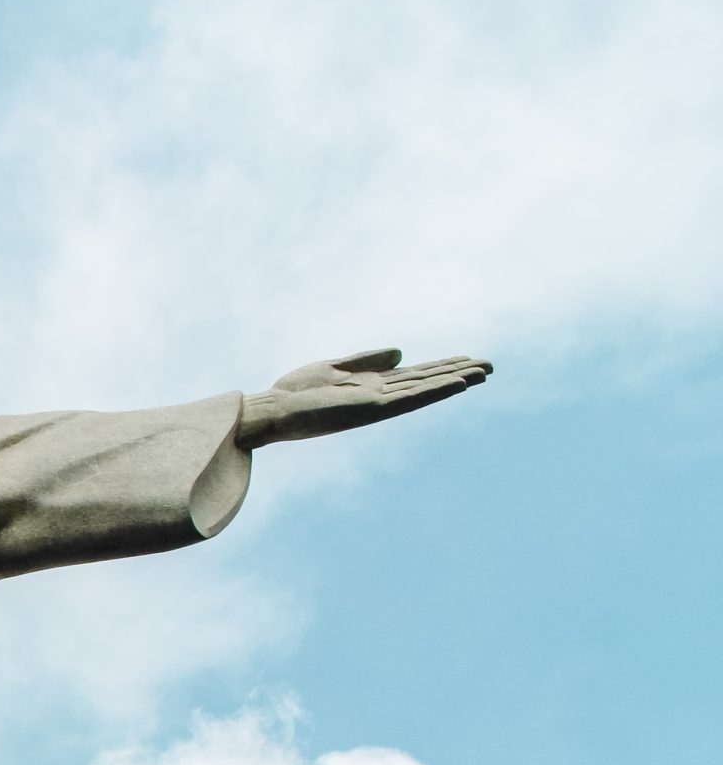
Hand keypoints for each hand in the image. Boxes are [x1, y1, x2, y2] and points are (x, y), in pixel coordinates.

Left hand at [236, 347, 491, 448]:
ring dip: (454, 381)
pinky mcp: (371, 409)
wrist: (272, 411)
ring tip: (483, 372)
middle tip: (492, 366)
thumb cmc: (295, 392)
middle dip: (458, 373)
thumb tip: (401, 353)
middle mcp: (380, 396)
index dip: (443, 367)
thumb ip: (366, 360)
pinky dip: (434, 390)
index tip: (470, 360)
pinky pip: (409, 398)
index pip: (415, 376)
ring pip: (424, 390)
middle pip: (427, 382)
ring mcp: (378, 403)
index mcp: (371, 385)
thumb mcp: (333, 367)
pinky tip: (456, 383)